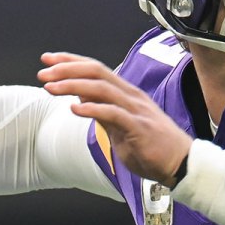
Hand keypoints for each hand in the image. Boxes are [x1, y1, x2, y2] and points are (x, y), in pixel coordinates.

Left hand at [38, 52, 191, 186]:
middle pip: (96, 72)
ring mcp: (136, 110)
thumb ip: (102, 112)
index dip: (71, 62)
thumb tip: (80, 99)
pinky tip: (75, 109)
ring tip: (51, 88)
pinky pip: (113, 113)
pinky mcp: (139, 127)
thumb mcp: (120, 127)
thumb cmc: (152, 148)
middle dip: (67, 69)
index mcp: (126, 93)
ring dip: (73, 85)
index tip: (48, 60)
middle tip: (43, 73)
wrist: (181, 164)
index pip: (95, 69)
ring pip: (101, 88)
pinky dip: (93, 109)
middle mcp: (130, 96)